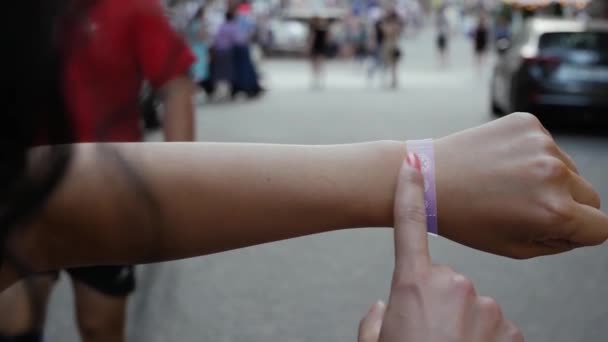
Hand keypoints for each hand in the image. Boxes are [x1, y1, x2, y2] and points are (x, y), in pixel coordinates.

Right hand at [358, 155, 522, 341]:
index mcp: (413, 284)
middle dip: (438, 302)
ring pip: (472, 305)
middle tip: (427, 334)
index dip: (409, 192)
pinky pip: (495, 327)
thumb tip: (384, 306)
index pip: (408, 227)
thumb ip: (376, 320)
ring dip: (463, 324)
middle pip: (445, 281)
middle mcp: (453, 286)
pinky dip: (485, 341)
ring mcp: (486, 307)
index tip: (412, 163)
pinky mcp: (512, 330)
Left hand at [434, 112, 607, 257]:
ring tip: (507, 185)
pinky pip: (547, 146)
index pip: (601, 227)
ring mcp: (541, 143)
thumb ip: (559, 241)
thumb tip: (584, 226)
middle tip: (527, 208)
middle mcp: (554, 173)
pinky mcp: (528, 122)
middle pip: (590, 196)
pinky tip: (501, 164)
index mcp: (554, 211)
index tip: (559, 229)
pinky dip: (532, 156)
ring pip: (569, 169)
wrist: (428, 177)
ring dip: (550, 179)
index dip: (580, 232)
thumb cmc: (465, 218)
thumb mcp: (514, 247)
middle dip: (569, 206)